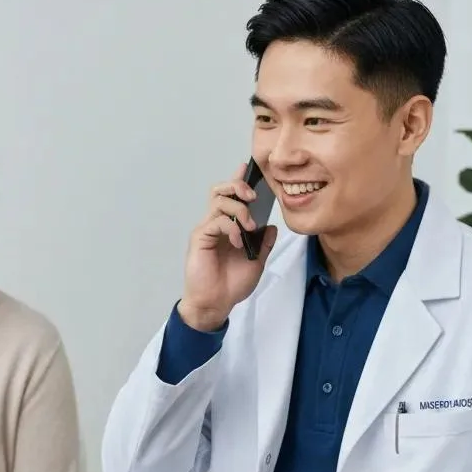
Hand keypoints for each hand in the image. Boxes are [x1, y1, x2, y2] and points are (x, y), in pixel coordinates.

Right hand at [179, 163, 277, 330]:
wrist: (216, 303)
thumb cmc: (231, 285)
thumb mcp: (256, 262)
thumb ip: (263, 244)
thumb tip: (272, 226)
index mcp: (228, 227)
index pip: (232, 197)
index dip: (238, 180)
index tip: (248, 167)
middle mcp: (216, 224)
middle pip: (220, 190)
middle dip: (237, 186)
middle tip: (253, 196)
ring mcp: (206, 230)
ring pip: (219, 202)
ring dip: (239, 209)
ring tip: (249, 226)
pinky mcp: (200, 238)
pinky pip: (216, 222)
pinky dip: (230, 227)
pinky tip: (238, 241)